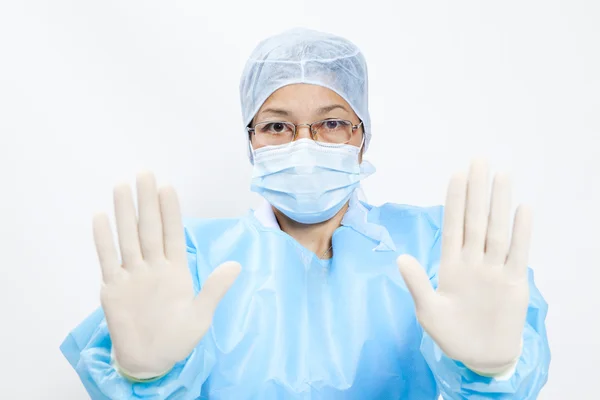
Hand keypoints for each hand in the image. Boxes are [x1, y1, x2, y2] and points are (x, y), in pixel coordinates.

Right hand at [93, 171, 240, 378]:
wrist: (151, 360)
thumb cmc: (179, 337)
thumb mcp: (202, 315)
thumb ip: (214, 289)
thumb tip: (236, 265)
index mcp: (176, 269)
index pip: (173, 233)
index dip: (170, 211)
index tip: (168, 187)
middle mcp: (153, 266)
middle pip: (149, 228)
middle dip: (147, 201)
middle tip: (145, 172)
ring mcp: (132, 275)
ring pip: (127, 237)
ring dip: (124, 212)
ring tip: (122, 186)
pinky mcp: (113, 287)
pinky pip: (108, 259)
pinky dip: (103, 239)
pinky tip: (101, 216)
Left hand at [397, 160, 530, 374]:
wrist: (480, 356)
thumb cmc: (451, 335)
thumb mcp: (428, 311)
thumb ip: (418, 284)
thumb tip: (401, 258)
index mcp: (450, 265)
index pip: (452, 225)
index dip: (454, 199)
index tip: (457, 173)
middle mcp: (473, 261)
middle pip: (476, 219)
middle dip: (477, 190)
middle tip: (480, 159)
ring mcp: (494, 269)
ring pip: (497, 229)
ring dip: (499, 202)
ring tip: (502, 174)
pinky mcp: (513, 283)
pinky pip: (518, 253)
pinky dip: (521, 232)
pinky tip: (523, 209)